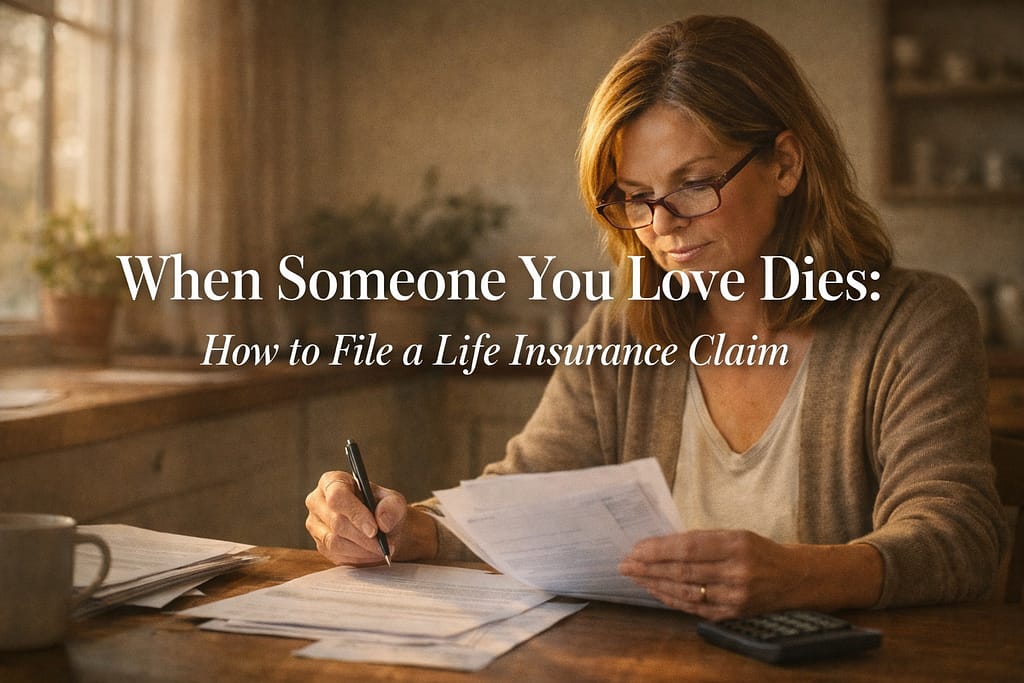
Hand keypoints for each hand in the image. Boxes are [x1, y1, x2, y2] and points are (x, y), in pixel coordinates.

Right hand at [304, 471, 436, 564]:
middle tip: (384, 546)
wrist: (380, 526)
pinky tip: (371, 554)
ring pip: (334, 542)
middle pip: (336, 522)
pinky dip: (357, 558)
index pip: (337, 496)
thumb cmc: (383, 508)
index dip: (355, 514)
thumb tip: (382, 521)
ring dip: (361, 550)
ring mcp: (315, 524)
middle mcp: (317, 501)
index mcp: (332, 481)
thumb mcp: (394, 501)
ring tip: (381, 550)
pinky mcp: (320, 544)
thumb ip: (392, 506)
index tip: (374, 530)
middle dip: (363, 537)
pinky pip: (335, 555)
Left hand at [618, 529, 809, 619]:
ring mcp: (734, 597)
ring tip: (634, 576)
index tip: (636, 548)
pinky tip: (655, 590)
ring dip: (654, 584)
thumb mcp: (735, 534)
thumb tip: (660, 545)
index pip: (688, 548)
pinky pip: (693, 608)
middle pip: (683, 571)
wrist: (794, 579)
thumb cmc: (759, 550)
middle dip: (649, 567)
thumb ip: (702, 540)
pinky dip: (670, 598)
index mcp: (737, 545)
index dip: (658, 549)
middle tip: (625, 563)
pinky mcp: (732, 614)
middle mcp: (736, 573)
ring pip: (685, 591)